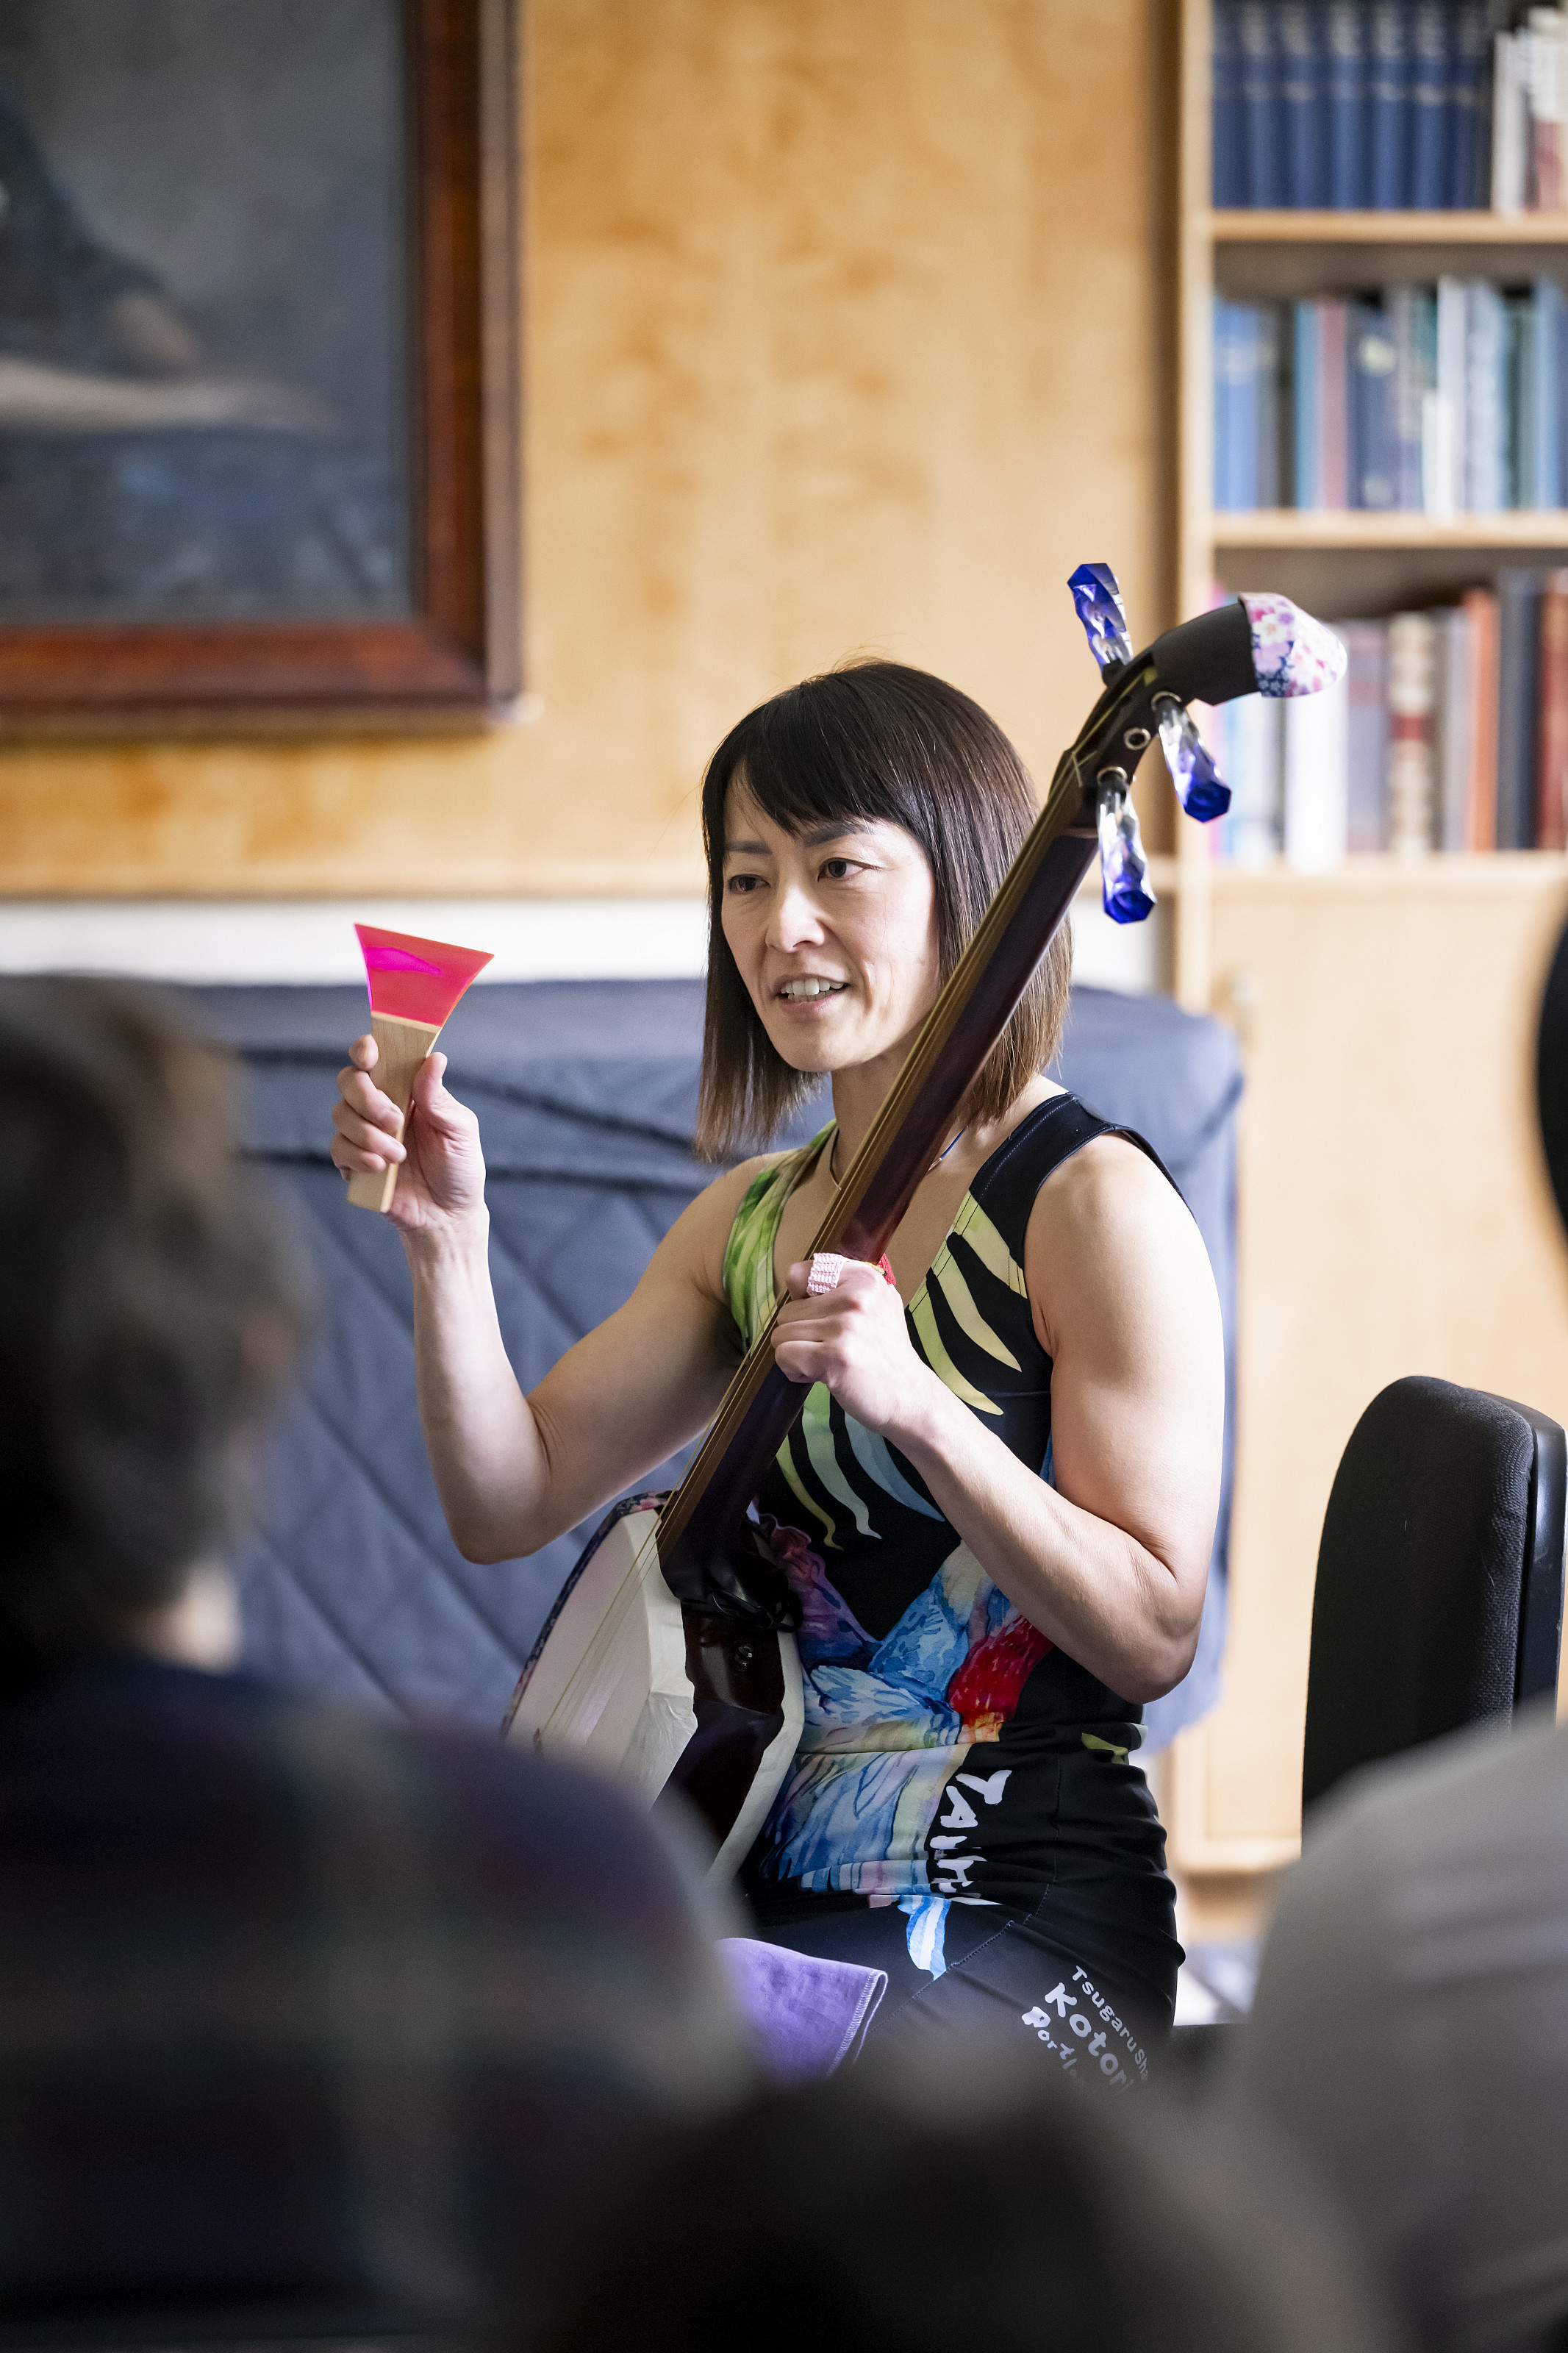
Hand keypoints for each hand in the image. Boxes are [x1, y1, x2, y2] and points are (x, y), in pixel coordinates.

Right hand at [329, 1036, 487, 1239]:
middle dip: (366, 1098)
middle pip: (349, 1080)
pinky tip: (382, 1168)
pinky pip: (338, 1148)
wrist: (448, 1216)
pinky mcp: (353, 1161)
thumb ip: (438, 1097)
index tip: (370, 1056)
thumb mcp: (459, 1130)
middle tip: (395, 1121)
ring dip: (368, 1134)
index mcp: (407, 1089)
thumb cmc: (459, 1168)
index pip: (377, 1057)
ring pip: (340, 1114)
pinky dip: (358, 1156)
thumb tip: (434, 1059)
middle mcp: (380, 1105)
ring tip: (399, 1155)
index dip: (366, 1049)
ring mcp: (363, 1133)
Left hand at [772, 1259, 941, 1439]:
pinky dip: (794, 1371)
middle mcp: (856, 1296)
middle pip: (787, 1310)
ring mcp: (845, 1326)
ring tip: (827, 1363)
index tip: (822, 1319)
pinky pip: (784, 1355)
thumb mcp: (878, 1305)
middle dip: (800, 1335)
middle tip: (830, 1350)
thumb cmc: (886, 1356)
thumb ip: (844, 1288)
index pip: (798, 1274)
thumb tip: (797, 1284)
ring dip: (797, 1355)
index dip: (800, 1301)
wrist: (911, 1397)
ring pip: (781, 1334)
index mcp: (864, 1278)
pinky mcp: (835, 1355)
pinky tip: (820, 1376)